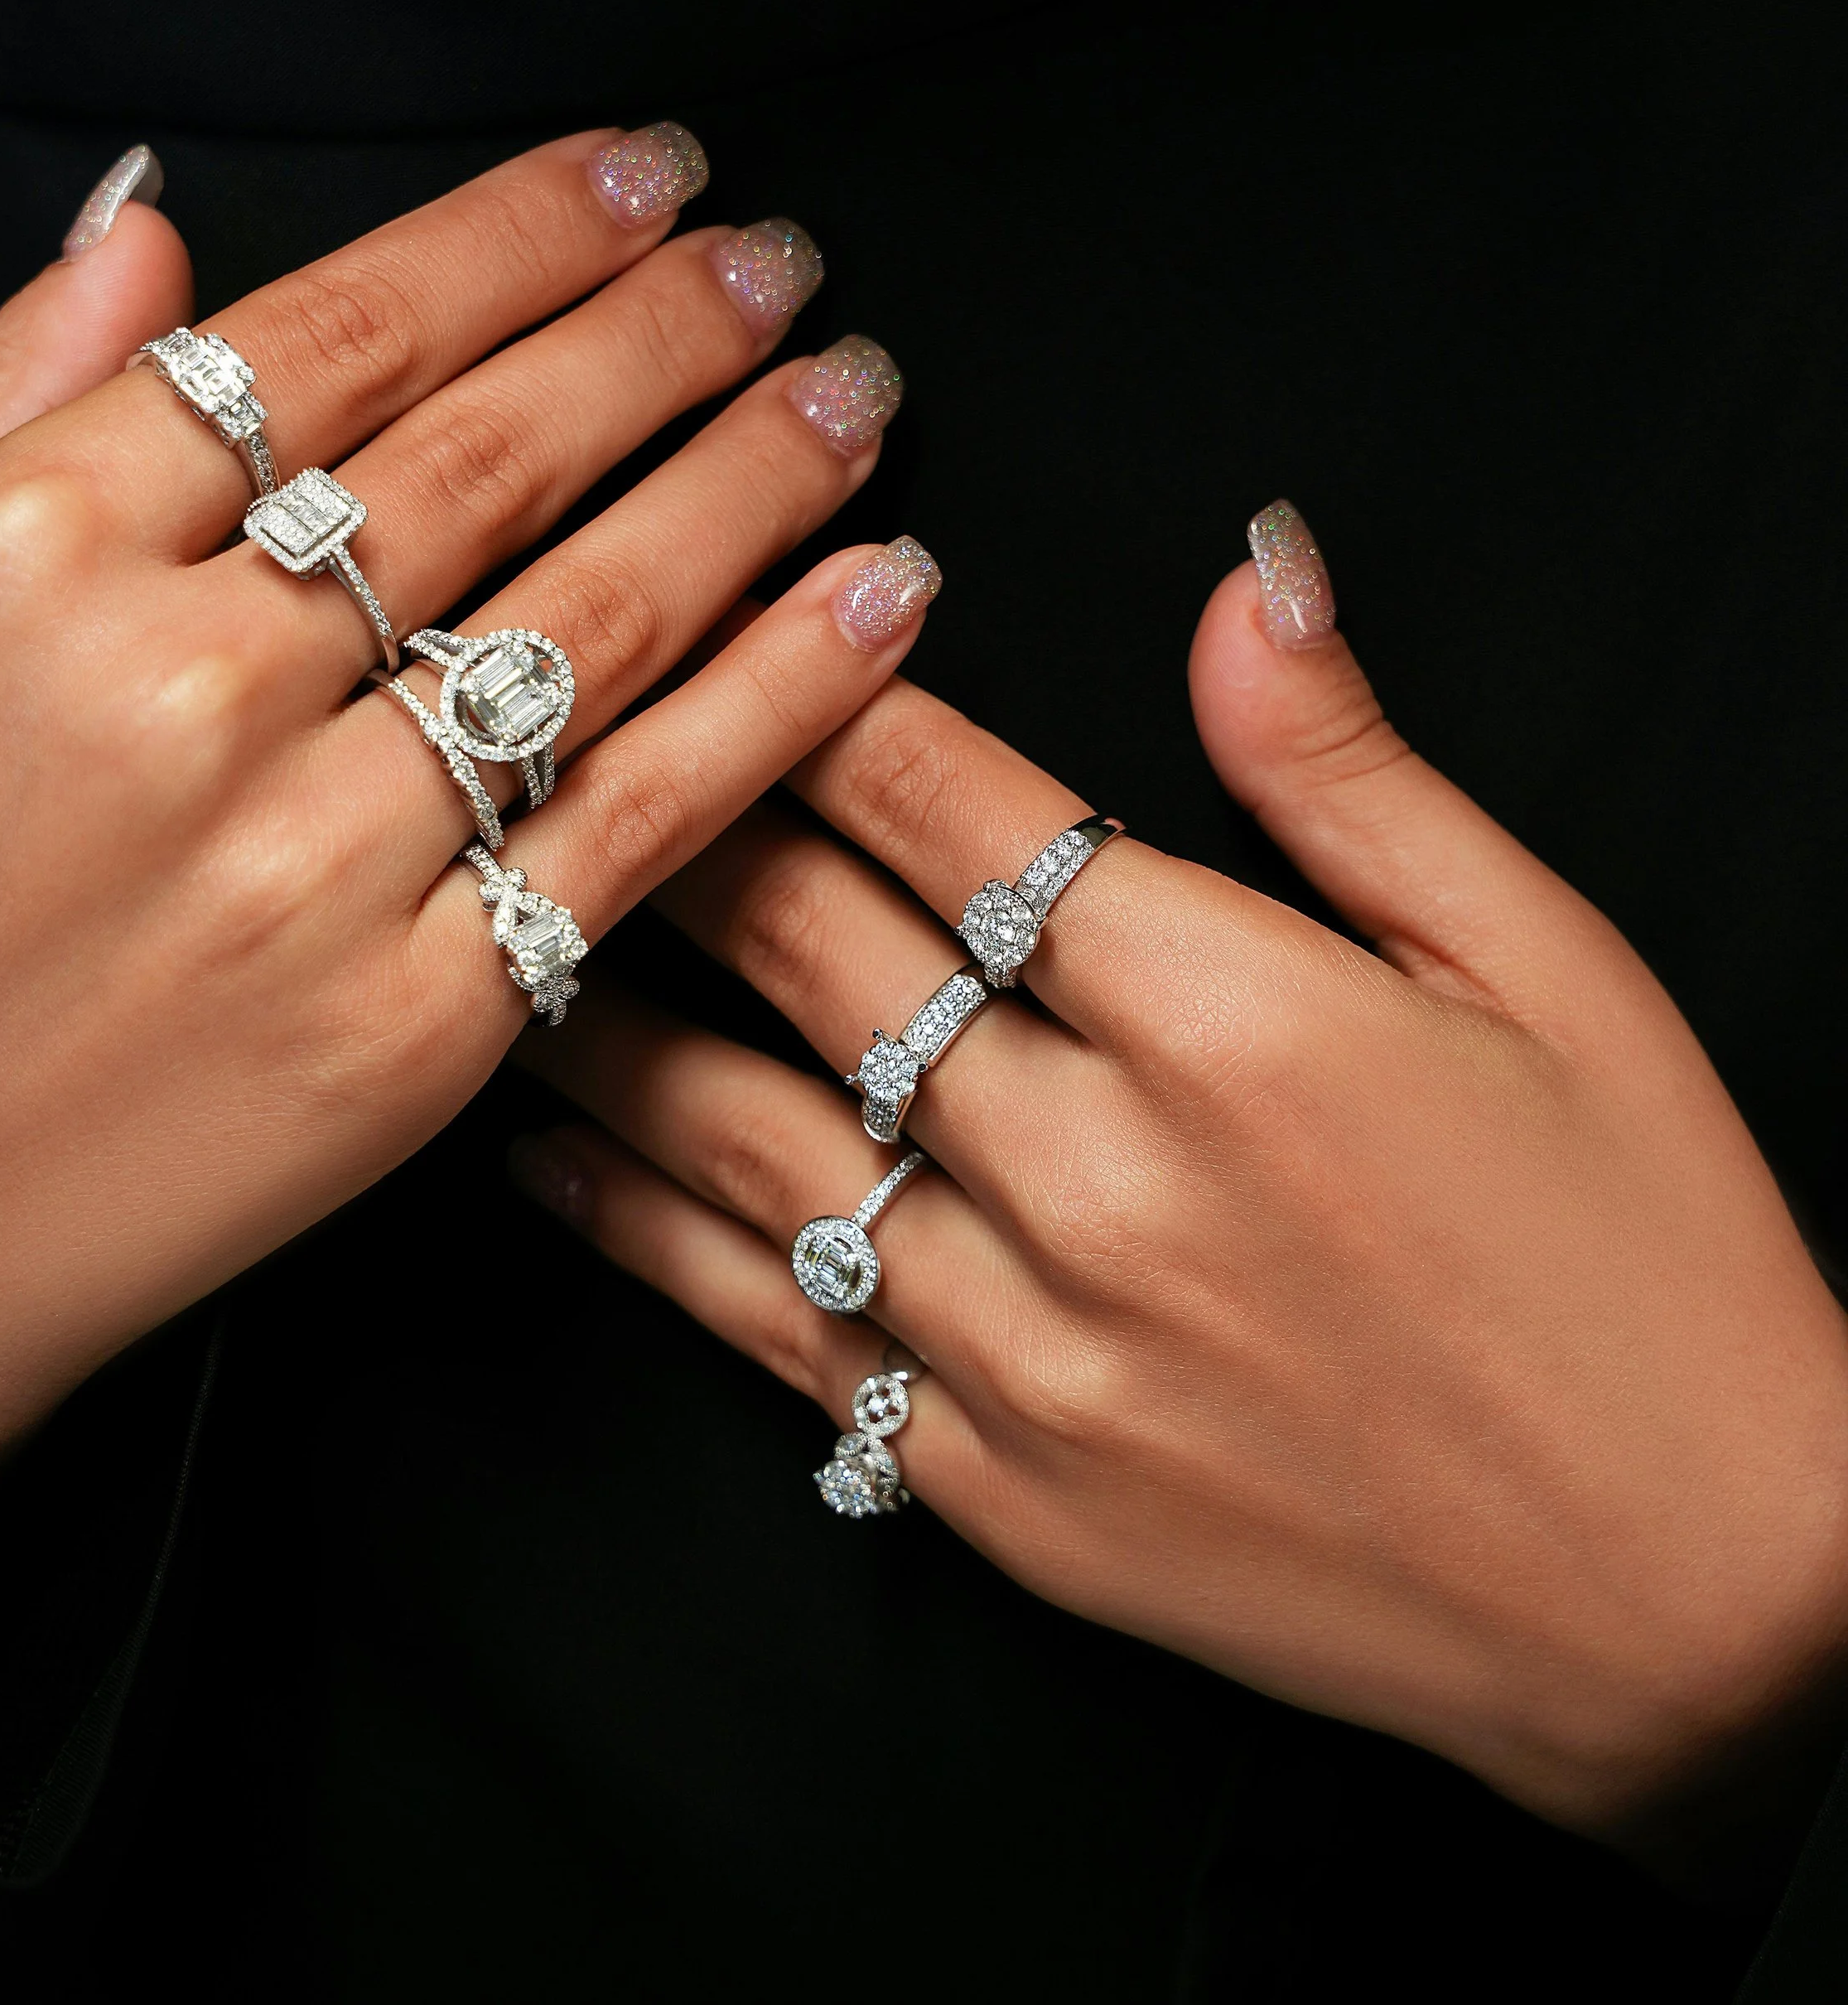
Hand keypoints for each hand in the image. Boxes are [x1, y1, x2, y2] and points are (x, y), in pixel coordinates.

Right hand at [0, 128, 935, 1553]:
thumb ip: (13, 388)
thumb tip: (162, 217)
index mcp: (33, 547)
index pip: (339, 332)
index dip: (524, 232)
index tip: (647, 170)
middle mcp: (180, 687)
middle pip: (494, 453)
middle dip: (670, 329)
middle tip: (785, 256)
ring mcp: (307, 865)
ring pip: (595, 617)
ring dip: (757, 480)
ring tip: (854, 393)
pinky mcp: (410, 1025)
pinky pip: (638, 822)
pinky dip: (782, 696)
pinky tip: (884, 594)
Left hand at [514, 506, 1847, 1851]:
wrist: (1696, 1602)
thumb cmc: (1640, 1259)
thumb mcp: (1547, 966)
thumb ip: (1352, 768)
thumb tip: (1244, 574)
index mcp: (1231, 1013)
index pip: (949, 801)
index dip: (817, 686)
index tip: (725, 606)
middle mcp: (1101, 1174)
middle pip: (817, 943)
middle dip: (678, 809)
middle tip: (546, 725)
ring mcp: (1035, 1348)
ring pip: (746, 1132)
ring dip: (603, 1008)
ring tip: (480, 909)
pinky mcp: (1007, 1494)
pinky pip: (778, 1336)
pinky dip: (648, 1238)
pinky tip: (550, 1162)